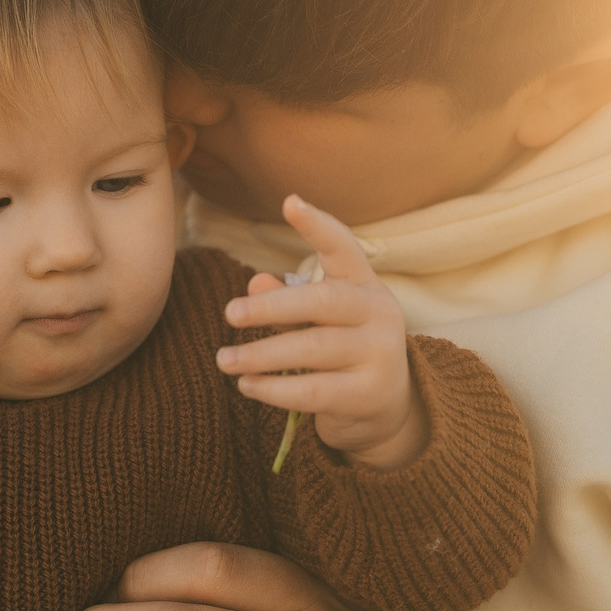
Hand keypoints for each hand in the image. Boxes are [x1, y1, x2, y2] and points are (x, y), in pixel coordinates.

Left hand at [213, 195, 427, 470]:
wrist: (386, 408)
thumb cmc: (342, 351)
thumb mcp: (319, 321)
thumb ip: (287, 301)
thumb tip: (255, 283)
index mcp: (365, 285)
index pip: (344, 248)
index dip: (318, 226)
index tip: (290, 202)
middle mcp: (379, 314)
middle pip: (322, 302)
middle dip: (271, 307)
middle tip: (229, 314)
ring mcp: (379, 355)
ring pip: (312, 350)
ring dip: (261, 355)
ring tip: (224, 359)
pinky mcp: (367, 394)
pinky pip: (312, 390)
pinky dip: (273, 389)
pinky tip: (246, 385)